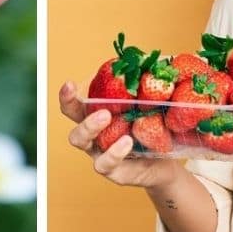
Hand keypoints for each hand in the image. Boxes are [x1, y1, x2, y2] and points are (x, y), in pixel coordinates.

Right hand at [58, 82, 180, 188]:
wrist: (165, 165)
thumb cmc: (152, 133)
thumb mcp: (148, 109)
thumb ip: (144, 89)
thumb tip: (153, 59)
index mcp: (96, 120)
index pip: (74, 107)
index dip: (67, 97)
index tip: (70, 84)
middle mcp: (93, 138)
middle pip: (73, 127)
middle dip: (78, 114)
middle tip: (102, 110)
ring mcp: (100, 155)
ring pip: (81, 143)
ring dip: (90, 128)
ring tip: (107, 117)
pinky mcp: (114, 172)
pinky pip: (104, 163)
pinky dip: (113, 152)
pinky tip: (127, 141)